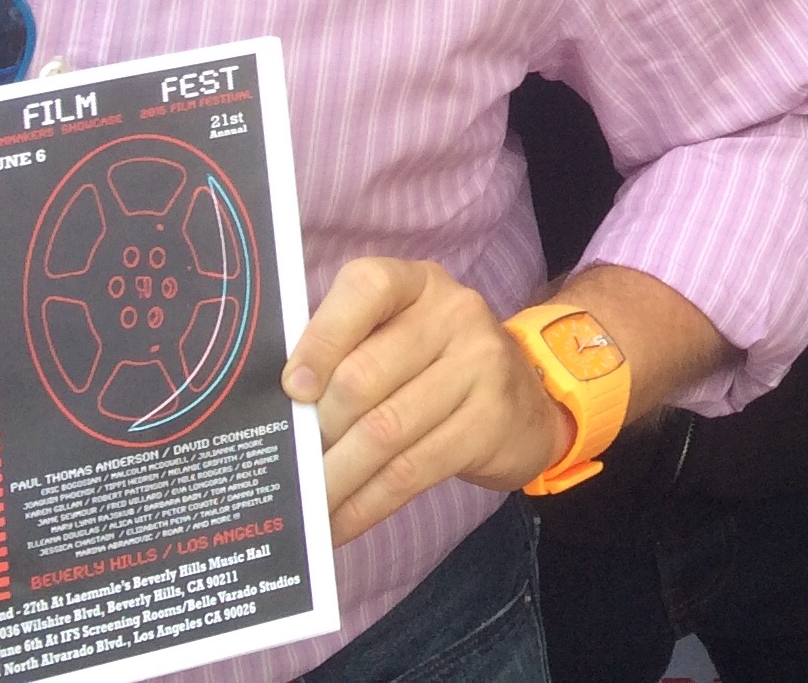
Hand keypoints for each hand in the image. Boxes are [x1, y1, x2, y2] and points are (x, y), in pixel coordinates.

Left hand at [282, 259, 565, 545]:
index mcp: (419, 283)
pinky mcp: (491, 422)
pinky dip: (365, 504)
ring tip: (306, 505)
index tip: (291, 390)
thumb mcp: (400, 337)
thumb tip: (278, 410)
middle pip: (364, 376)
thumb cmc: (438, 368)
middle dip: (317, 431)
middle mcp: (455, 313)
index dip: (322, 339)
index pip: (366, 288)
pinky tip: (339, 524)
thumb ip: (348, 351)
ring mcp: (481, 366)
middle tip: (292, 466)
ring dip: (334, 478)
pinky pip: (411, 471)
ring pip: (384, 432)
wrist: (529, 403)